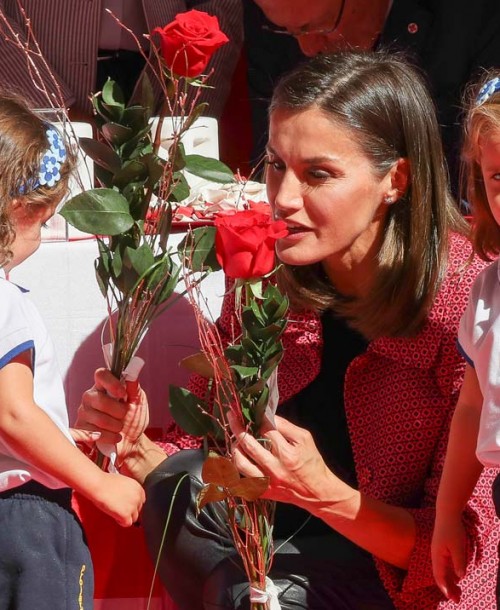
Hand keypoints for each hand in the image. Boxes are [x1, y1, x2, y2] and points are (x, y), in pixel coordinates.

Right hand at [75, 368, 148, 461]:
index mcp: (104, 386)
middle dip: (118, 411)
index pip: (101, 374)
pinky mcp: (81, 428)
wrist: (132, 441)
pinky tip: (114, 436)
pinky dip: (110, 436)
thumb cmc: (134, 418)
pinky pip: (95, 433)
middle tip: (124, 415)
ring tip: (120, 427)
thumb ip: (133, 387)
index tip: (122, 394)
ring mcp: (84, 412)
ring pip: (99, 419)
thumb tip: (133, 370)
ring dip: (116, 426)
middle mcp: (90, 396)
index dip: (111, 383)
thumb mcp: (138, 401)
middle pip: (100, 400)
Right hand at [94, 471, 145, 526]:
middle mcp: (138, 497)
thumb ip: (130, 491)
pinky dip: (121, 521)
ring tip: (116, 511)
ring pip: (134, 518)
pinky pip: (127, 523)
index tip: (126, 505)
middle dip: (129, 510)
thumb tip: (129, 498)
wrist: (99, 485)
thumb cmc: (106, 482)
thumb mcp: (124, 482)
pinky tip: (115, 516)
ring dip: (125, 517)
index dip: (133, 504)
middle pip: (138, 510)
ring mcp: (133, 506)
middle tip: (119, 508)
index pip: (141, 501)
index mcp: (138, 488)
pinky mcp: (126, 514)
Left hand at [230, 413, 344, 508]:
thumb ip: (286, 426)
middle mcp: (274, 468)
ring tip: (234, 439)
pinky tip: (237, 457)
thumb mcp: (305, 439)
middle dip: (237, 427)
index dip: (255, 418)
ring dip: (234, 448)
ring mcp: (266, 482)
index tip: (247, 410)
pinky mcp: (262, 491)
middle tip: (232, 416)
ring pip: (240, 463)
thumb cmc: (312, 463)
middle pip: (248, 444)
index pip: (265, 430)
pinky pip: (241, 480)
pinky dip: (235, 468)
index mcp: (286, 453)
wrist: (316, 492)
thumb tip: (268, 416)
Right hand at [431, 515, 465, 602]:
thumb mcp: (458, 546)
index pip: (439, 576)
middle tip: (457, 599)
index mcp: (437, 555)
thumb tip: (460, 576)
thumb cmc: (452, 529)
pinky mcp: (442, 548)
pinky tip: (456, 577)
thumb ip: (459, 562)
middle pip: (440, 575)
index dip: (444, 588)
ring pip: (443, 571)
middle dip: (448, 588)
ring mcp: (438, 551)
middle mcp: (435, 555)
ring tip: (458, 592)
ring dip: (450, 582)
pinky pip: (445, 565)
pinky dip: (450, 574)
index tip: (451, 597)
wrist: (447, 512)